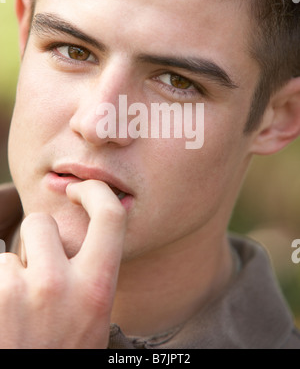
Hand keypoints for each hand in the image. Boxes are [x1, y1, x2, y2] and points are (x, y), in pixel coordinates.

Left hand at [0, 180, 126, 348]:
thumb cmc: (62, 355)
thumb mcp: (92, 320)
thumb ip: (92, 276)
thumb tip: (86, 233)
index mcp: (97, 288)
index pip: (111, 216)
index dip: (95, 192)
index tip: (79, 190)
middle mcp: (59, 285)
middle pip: (41, 223)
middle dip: (34, 239)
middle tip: (33, 275)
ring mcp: (16, 292)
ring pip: (5, 252)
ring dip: (7, 273)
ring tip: (13, 311)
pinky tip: (1, 316)